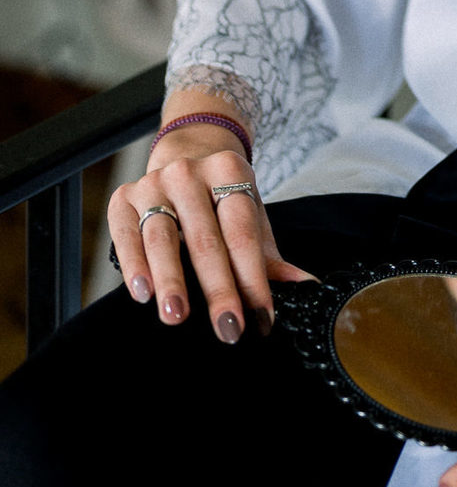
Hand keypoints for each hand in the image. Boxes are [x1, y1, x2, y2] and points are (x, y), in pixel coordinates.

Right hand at [108, 126, 313, 341]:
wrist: (184, 157)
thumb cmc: (221, 200)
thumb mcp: (249, 217)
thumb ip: (270, 256)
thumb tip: (305, 287)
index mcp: (229, 171)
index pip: (243, 231)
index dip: (253, 277)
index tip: (262, 318)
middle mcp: (189, 172)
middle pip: (205, 238)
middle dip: (217, 288)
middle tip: (228, 328)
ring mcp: (153, 183)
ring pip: (162, 236)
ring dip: (171, 279)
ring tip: (178, 316)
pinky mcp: (122, 198)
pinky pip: (126, 235)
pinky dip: (133, 264)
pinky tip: (143, 293)